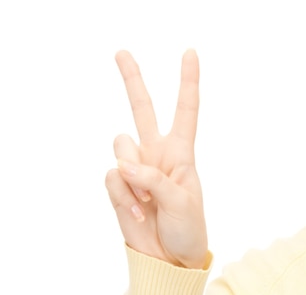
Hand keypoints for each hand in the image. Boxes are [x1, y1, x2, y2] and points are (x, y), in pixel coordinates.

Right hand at [105, 50, 207, 268]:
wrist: (168, 257)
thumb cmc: (188, 228)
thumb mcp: (183, 203)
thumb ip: (154, 180)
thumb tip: (123, 164)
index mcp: (182, 152)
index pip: (186, 110)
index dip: (188, 82)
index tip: (190, 52)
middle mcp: (156, 153)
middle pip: (142, 109)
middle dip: (132, 80)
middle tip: (121, 52)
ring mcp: (135, 168)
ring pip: (121, 146)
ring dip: (133, 176)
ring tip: (149, 202)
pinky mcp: (118, 185)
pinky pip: (112, 177)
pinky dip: (123, 196)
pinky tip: (137, 212)